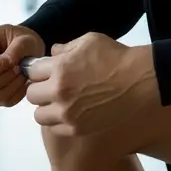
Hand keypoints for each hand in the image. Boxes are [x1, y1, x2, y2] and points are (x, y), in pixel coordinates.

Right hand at [0, 24, 44, 107]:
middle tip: (19, 67)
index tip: (13, 60)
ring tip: (22, 73)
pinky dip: (17, 93)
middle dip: (8, 77)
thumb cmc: (20, 39)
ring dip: (14, 85)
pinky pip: (4, 102)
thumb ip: (16, 48)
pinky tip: (22, 81)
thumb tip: (8, 62)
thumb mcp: (22, 38)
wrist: (27, 48)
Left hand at [25, 33, 153, 136]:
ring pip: (39, 115)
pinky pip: (54, 128)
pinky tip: (71, 112)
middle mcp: (59, 92)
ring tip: (60, 102)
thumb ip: (66, 47)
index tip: (46, 71)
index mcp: (59, 68)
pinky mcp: (77, 128)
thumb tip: (52, 52)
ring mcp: (68, 113)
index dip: (38, 70)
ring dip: (47, 107)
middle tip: (54, 86)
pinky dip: (59, 121)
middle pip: (32, 94)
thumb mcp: (90, 41)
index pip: (31, 72)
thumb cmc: (116, 58)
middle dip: (41, 88)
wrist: (139, 82)